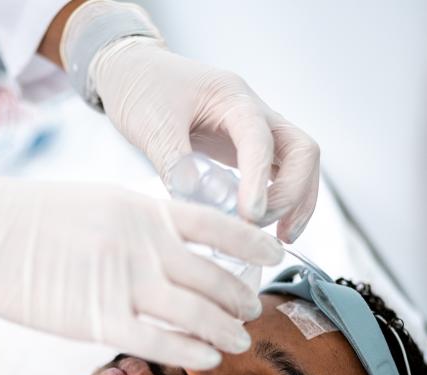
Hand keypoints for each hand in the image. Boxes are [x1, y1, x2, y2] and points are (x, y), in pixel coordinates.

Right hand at [0, 154, 282, 369]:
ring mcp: (119, 282)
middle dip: (240, 297)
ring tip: (239, 339)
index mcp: (139, 208)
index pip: (216, 223)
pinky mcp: (94, 320)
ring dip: (225, 328)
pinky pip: (159, 341)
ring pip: (194, 312)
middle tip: (252, 311)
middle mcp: (139, 244)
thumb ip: (133, 228)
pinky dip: (191, 351)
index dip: (253, 244)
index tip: (274, 257)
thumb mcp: (91, 203)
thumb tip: (164, 253)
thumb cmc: (22, 216)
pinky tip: (209, 357)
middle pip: (212, 276)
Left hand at [91, 38, 319, 241]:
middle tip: (261, 229)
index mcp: (231, 98)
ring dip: (297, 201)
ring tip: (282, 238)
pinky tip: (267, 227)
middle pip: (301, 150)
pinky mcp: (245, 149)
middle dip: (292, 194)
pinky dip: (281, 201)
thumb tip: (193, 201)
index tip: (249, 215)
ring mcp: (254, 131)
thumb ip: (174, 162)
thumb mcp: (153, 124)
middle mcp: (253, 112)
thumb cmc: (143, 89)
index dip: (258, 179)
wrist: (136, 73)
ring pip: (298, 163)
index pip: (259, 138)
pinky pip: (278, 174)